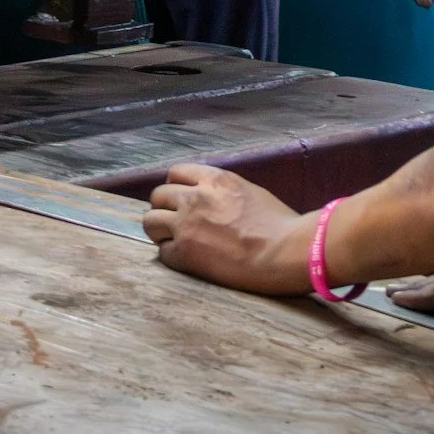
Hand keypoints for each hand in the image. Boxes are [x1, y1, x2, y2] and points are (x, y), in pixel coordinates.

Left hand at [143, 161, 302, 289]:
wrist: (283, 251)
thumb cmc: (279, 225)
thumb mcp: (251, 192)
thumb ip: (224, 192)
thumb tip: (213, 201)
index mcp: (215, 179)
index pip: (176, 173)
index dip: (176, 188)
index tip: (181, 200)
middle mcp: (196, 196)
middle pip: (158, 195)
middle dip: (164, 209)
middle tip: (177, 224)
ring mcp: (186, 224)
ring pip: (150, 222)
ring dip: (161, 231)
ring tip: (176, 242)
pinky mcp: (184, 252)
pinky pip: (162, 252)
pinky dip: (172, 256)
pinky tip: (189, 261)